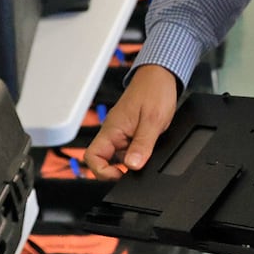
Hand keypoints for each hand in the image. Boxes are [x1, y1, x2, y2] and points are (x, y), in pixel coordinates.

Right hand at [83, 64, 178, 179]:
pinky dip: (138, 155)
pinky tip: (149, 150)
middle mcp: (113, 132)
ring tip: (147, 156)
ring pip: (118, 157)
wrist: (162, 76)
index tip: (121, 176)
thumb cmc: (154, 91)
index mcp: (111, 129)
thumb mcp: (152, 121)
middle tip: (137, 171)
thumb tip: (133, 166)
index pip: (92, 157)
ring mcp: (121, 133)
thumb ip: (142, 145)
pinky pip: (129, 150)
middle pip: (104, 161)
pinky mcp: (131, 133)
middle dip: (120, 170)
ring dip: (131, 162)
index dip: (103, 172)